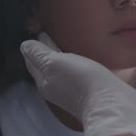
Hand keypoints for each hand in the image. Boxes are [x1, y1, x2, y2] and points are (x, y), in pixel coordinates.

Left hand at [20, 40, 135, 135]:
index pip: (33, 61)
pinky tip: (85, 58)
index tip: (39, 32)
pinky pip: (78, 75)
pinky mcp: (91, 92)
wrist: (111, 103)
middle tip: (50, 35)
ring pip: (63, 71)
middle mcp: (56, 88)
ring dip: (62, 59)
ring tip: (67, 44)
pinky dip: (76, 65)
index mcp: (43, 81)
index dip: (34, 47)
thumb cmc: (80, 80)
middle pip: (47, 68)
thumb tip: (24, 46)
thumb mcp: (54, 63)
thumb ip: (39, 54)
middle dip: (46, 52)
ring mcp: (74, 92)